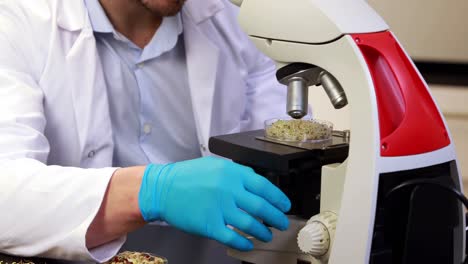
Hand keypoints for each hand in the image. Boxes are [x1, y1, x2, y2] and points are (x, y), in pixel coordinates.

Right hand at [138, 156, 290, 250]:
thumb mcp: (215, 166)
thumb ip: (237, 173)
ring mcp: (219, 208)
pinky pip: (232, 237)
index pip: (264, 186)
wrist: (163, 189)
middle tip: (281, 223)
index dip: (278, 198)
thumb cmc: (187, 177)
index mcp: (232, 173)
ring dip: (263, 232)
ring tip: (268, 234)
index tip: (284, 206)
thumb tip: (257, 183)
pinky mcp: (209, 225)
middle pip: (261, 207)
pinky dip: (244, 243)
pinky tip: (249, 244)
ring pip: (250, 224)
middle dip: (276, 217)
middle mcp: (228, 190)